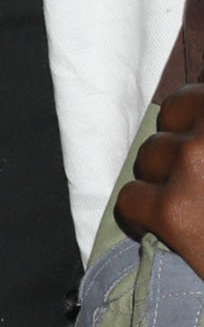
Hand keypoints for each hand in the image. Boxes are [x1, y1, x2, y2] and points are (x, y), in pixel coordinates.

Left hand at [118, 81, 203, 262]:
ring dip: (163, 179)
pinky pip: (131, 198)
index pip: (195, 96)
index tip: (201, 143)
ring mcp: (195, 163)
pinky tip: (168, 230)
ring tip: (194, 206)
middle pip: (171, 117)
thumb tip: (195, 106)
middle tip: (200, 178)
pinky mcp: (172, 209)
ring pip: (148, 156)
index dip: (196, 121)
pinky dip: (142, 216)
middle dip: (180, 145)